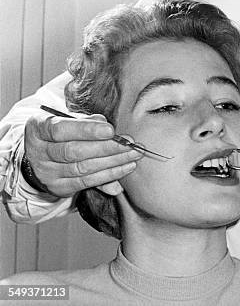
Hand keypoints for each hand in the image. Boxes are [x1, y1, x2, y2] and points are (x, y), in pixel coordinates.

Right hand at [22, 113, 142, 196]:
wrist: (41, 156)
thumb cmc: (62, 132)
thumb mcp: (68, 120)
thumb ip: (86, 121)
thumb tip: (104, 124)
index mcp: (38, 129)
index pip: (60, 130)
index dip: (87, 130)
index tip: (111, 130)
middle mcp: (39, 153)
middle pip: (74, 152)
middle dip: (107, 148)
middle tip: (131, 144)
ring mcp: (47, 173)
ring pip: (83, 169)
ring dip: (113, 162)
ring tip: (134, 155)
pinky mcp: (59, 188)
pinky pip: (87, 182)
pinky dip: (110, 175)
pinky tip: (126, 167)